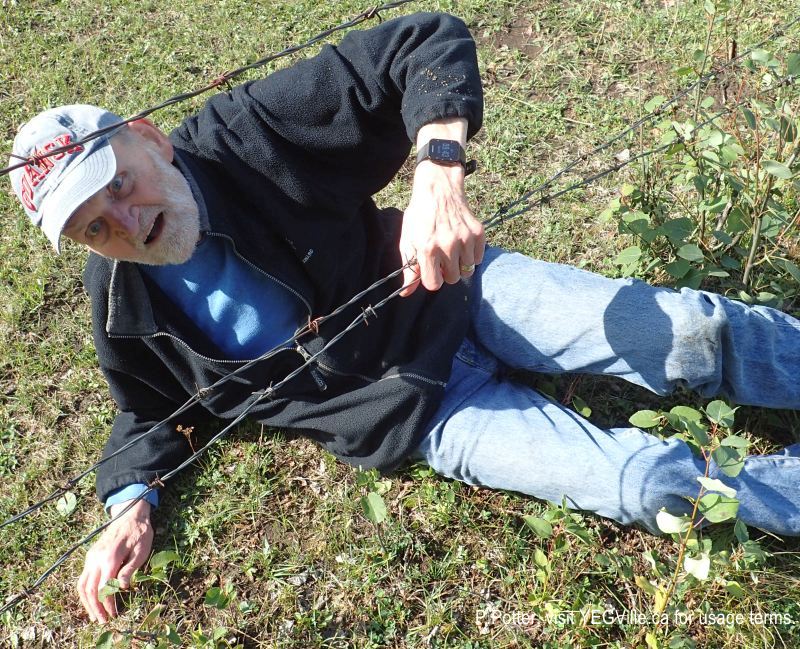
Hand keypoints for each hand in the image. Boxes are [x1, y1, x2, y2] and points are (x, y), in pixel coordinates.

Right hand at [77, 499, 152, 622]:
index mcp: (110, 558)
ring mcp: (91, 557)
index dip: (107, 603)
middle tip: (102, 621)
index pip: (104, 587)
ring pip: (82, 585)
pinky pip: (83, 577)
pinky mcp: (90, 556)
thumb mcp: (141, 550)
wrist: (129, 515)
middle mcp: (96, 558)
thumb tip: (122, 587)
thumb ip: (130, 569)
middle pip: (89, 589)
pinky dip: (85, 592)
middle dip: (95, 608)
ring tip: (94, 615)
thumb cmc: (140, 533)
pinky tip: (92, 600)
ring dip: (86, 602)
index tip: (113, 614)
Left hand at [398, 160, 483, 296]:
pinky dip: (471, 255)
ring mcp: (465, 239)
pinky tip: (462, 243)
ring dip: (460, 264)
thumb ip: (409, 267)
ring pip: (467, 270)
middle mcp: (448, 245)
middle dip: (447, 272)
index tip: (431, 269)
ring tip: (452, 249)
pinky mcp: (478, 233)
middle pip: (453, 279)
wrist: (438, 189)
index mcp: (428, 249)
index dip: (432, 278)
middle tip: (442, 257)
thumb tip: (405, 293)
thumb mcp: (408, 239)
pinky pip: (478, 258)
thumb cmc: (420, 215)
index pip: (434, 284)